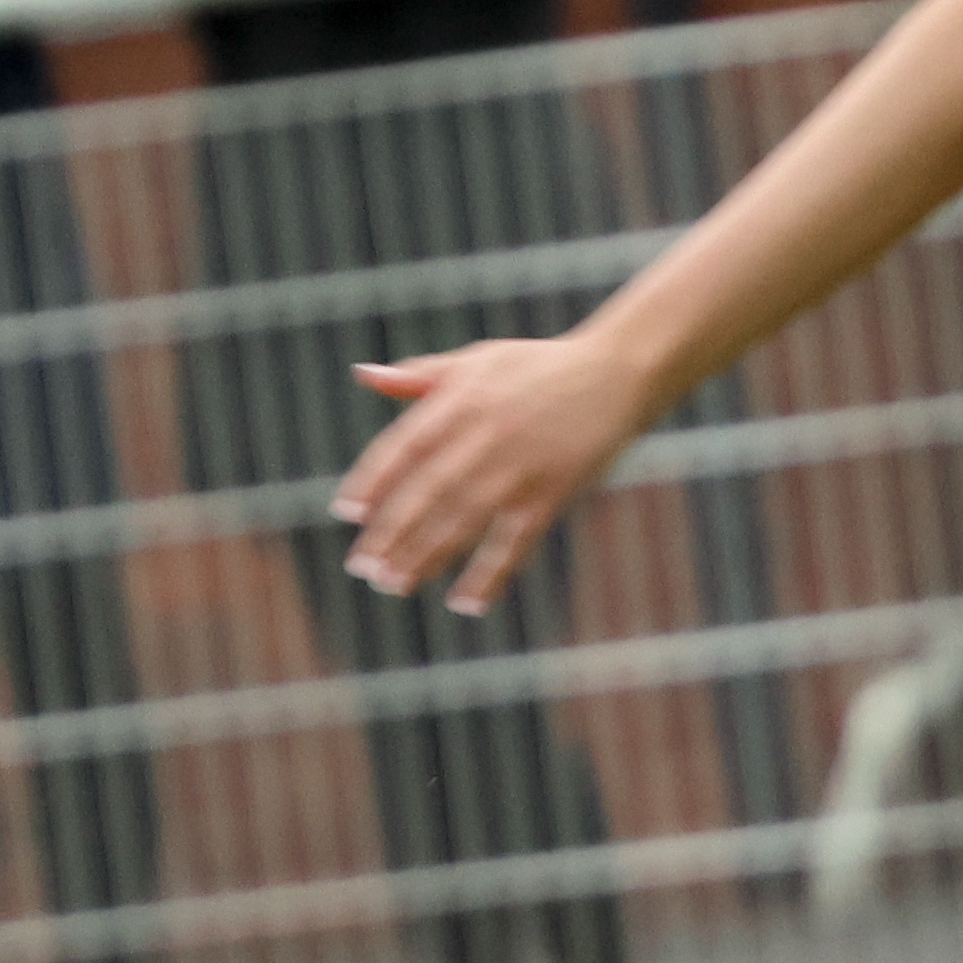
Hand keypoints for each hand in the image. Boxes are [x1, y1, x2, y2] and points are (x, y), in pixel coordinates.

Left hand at [336, 333, 653, 618]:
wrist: (615, 373)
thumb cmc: (538, 367)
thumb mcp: (477, 360)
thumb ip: (419, 376)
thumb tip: (363, 375)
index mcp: (460, 401)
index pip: (404, 446)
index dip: (373, 480)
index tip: (347, 513)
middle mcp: (484, 436)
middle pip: (427, 491)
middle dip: (392, 532)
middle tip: (363, 569)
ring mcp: (518, 468)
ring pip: (463, 520)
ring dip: (426, 556)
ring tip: (395, 585)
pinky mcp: (551, 494)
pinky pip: (515, 542)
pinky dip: (490, 574)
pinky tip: (465, 602)